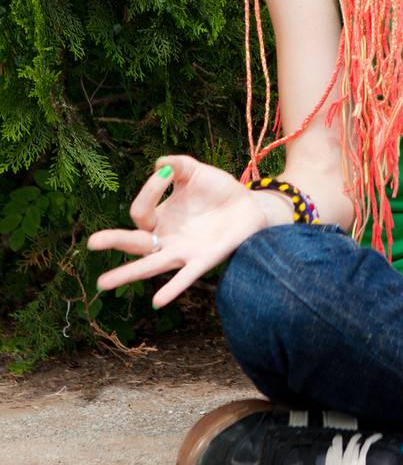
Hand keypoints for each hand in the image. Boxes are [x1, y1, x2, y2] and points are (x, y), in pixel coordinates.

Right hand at [87, 155, 265, 309]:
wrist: (249, 206)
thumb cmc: (217, 191)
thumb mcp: (195, 172)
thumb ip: (178, 165)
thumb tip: (159, 163)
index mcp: (160, 219)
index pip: (140, 211)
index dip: (150, 190)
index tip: (167, 172)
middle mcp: (166, 239)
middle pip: (135, 243)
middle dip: (114, 241)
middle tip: (92, 242)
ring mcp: (182, 253)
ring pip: (151, 266)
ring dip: (129, 274)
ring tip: (103, 283)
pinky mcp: (203, 262)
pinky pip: (184, 278)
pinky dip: (171, 289)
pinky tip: (158, 301)